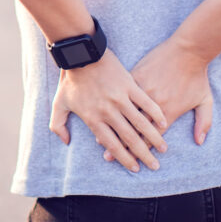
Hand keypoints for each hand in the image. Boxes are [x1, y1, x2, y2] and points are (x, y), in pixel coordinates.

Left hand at [50, 48, 167, 172]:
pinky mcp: (129, 84)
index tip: (135, 168)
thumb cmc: (69, 79)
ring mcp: (120, 98)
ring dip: (153, 138)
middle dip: (143, 155)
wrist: (80, 54)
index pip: (112, 145)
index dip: (124, 159)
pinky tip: (163, 123)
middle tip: (154, 165)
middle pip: (129, 139)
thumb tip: (66, 142)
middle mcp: (108, 112)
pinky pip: (145, 102)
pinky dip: (155, 114)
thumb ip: (58, 126)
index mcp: (93, 119)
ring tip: (163, 149)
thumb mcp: (58, 104)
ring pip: (140, 123)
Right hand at [103, 36, 212, 164]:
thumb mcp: (206, 101)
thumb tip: (200, 142)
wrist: (187, 50)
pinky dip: (112, 108)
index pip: (152, 137)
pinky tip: (101, 116)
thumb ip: (204, 123)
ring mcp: (143, 90)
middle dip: (122, 147)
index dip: (140, 150)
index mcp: (169, 112)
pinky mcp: (136, 78)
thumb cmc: (197, 75)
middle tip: (109, 159)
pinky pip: (122, 96)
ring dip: (112, 130)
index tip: (130, 162)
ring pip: (125, 114)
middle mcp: (154, 104)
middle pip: (135, 130)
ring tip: (100, 144)